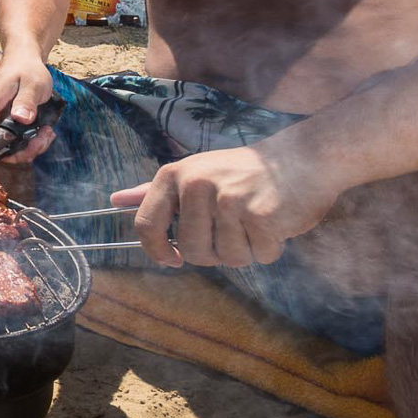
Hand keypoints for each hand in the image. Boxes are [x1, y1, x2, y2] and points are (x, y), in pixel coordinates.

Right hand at [0, 54, 56, 163]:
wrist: (24, 58)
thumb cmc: (27, 69)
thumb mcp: (32, 83)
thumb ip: (26, 100)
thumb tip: (21, 119)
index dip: (0, 148)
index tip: (26, 145)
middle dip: (23, 150)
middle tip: (45, 137)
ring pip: (8, 144)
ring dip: (30, 146)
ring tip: (48, 132)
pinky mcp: (5, 119)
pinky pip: (14, 138)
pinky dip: (29, 140)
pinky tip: (44, 131)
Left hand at [111, 142, 339, 269]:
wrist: (301, 157)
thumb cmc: (243, 171)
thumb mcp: (193, 172)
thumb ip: (155, 191)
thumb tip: (116, 200)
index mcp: (174, 176)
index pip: (146, 225)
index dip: (157, 251)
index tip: (173, 260)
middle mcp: (196, 185)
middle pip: (193, 252)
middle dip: (216, 252)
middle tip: (234, 228)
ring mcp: (228, 199)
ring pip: (229, 258)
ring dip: (246, 250)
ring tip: (255, 221)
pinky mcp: (261, 215)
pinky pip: (260, 256)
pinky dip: (271, 248)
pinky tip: (275, 223)